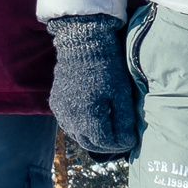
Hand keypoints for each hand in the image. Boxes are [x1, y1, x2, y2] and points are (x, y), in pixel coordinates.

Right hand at [46, 14, 140, 157]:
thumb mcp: (121, 93)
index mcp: (87, 115)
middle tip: (121, 140)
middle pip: (89, 143)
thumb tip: (127, 142)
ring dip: (93, 138)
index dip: (120, 144)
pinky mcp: (56, 104)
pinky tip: (92, 120)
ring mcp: (60, 111)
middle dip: (107, 145)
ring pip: (78, 136)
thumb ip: (124, 121)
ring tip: (109, 131)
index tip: (131, 140)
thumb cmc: (107, 66)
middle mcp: (70, 117)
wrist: (82, 42)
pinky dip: (81, 128)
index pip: (104, 142)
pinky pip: (69, 124)